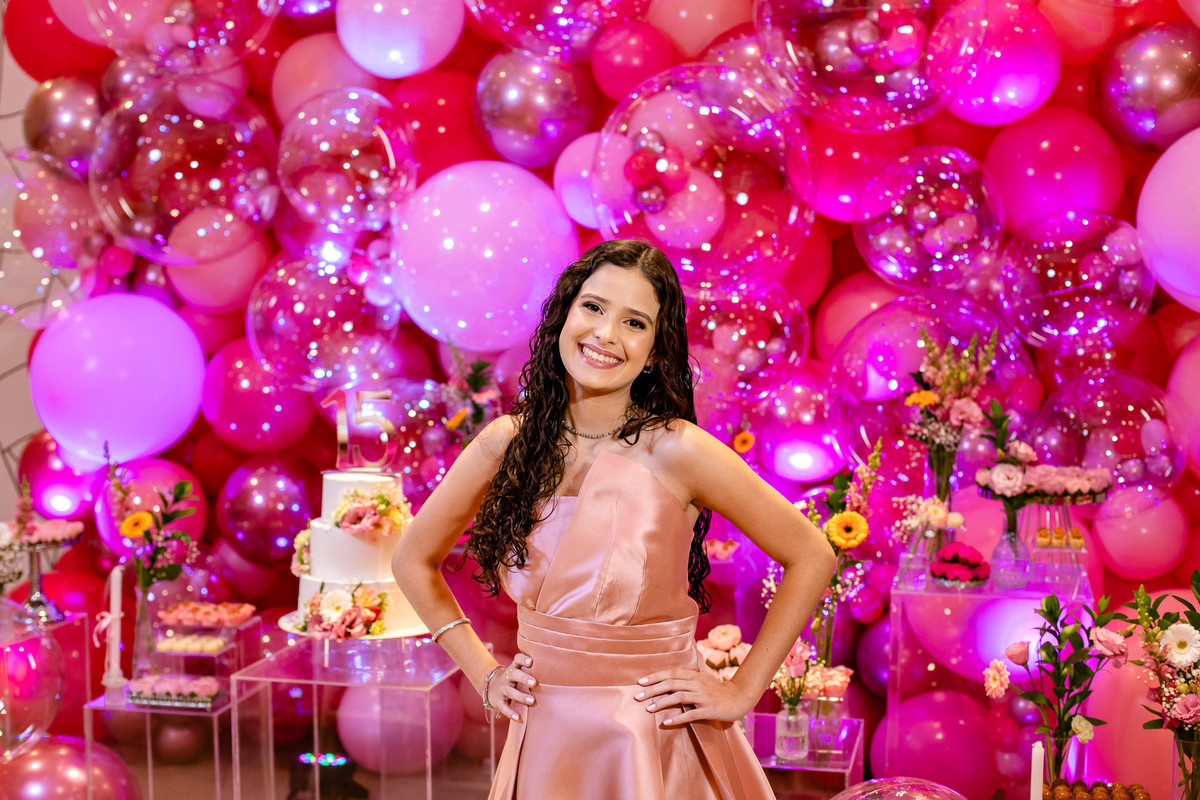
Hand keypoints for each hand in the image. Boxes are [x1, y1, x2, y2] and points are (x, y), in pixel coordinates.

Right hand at [488, 653, 537, 722]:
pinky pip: (503, 707)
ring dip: (521, 696)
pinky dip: (510, 713)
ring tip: (532, 701)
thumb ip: (531, 671)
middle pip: (514, 674)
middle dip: (524, 678)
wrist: (490, 687)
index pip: (517, 659)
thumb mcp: (518, 672)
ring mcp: (502, 689)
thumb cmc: (513, 679)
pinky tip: (518, 717)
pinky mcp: (498, 701)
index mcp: (514, 668)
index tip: (531, 661)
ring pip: (510, 691)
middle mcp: (507, 677)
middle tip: (534, 683)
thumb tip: (555, 671)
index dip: (523, 659)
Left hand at [634, 668, 751, 725]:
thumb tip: (692, 651)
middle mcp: (697, 683)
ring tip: (648, 709)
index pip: (670, 673)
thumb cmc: (719, 688)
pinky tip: (666, 723)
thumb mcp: (707, 675)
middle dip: (652, 690)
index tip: (640, 682)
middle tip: (637, 696)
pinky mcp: (708, 710)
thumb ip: (697, 666)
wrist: (739, 698)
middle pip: (671, 684)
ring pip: (678, 697)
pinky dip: (678, 718)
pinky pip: (691, 714)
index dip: (655, 676)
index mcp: (694, 675)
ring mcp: (703, 697)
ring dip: (661, 703)